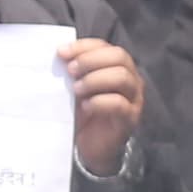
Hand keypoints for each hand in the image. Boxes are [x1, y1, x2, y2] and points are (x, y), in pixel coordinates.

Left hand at [62, 35, 143, 173]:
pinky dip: (99, 102)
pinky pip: (119, 104)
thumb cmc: (83, 112)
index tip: (61, 53)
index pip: (104, 46)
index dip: (83, 46)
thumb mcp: (76, 86)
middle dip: (91, 60)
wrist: (90, 146)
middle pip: (119, 56)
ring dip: (95, 80)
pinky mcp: (130, 118)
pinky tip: (85, 106)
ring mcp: (134, 98)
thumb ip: (73, 70)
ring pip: (122, 77)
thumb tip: (59, 55)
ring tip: (76, 89)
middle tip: (70, 71)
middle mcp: (130, 78)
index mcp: (116, 66)